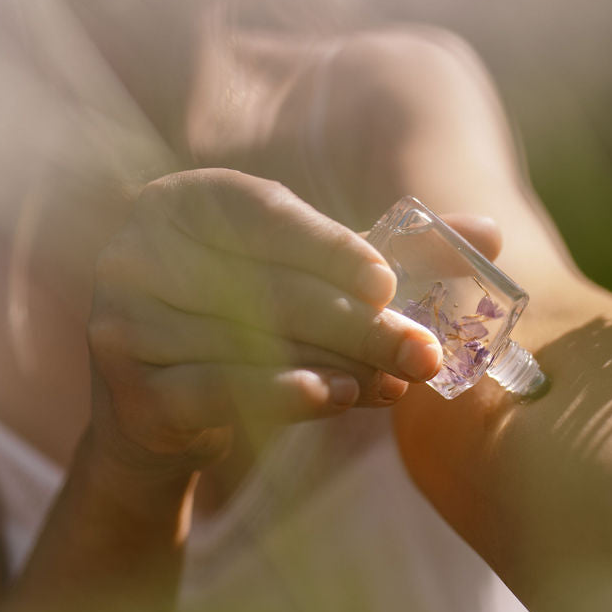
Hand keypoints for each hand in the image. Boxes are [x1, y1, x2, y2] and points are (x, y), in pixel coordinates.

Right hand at [86, 170, 447, 471]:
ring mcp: (120, 321)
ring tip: (396, 382)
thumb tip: (491, 231)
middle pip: (264, 287)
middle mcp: (135, 250)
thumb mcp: (314, 275)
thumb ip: (392, 249)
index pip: (261, 214)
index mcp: (180, 200)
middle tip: (424, 352)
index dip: (327, 247)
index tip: (388, 283)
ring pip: (247, 342)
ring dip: (332, 365)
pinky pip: (216, 390)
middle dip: (356, 323)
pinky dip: (282, 395)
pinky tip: (335, 400)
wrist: (164, 411)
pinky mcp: (127, 391)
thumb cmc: (247, 317)